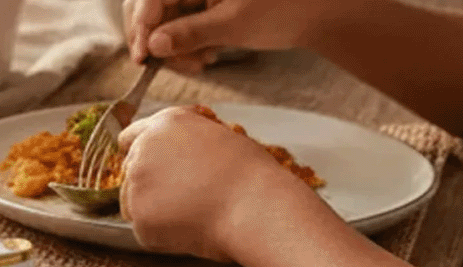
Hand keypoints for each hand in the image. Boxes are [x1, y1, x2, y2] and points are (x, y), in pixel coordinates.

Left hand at [114, 106, 325, 261]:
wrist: (256, 208)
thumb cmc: (250, 175)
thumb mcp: (220, 137)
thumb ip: (187, 141)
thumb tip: (176, 150)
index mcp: (165, 124)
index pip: (131, 137)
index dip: (141, 153)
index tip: (150, 167)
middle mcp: (143, 150)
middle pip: (131, 171)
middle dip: (150, 184)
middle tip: (184, 198)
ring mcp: (136, 185)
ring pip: (133, 202)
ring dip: (155, 209)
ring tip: (196, 213)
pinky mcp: (139, 219)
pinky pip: (146, 229)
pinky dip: (164, 234)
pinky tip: (193, 229)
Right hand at [123, 0, 372, 72]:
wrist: (320, 13)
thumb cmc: (285, 10)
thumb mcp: (233, 24)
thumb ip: (190, 33)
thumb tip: (153, 46)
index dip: (142, 26)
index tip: (143, 57)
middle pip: (151, 5)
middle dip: (157, 37)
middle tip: (170, 64)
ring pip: (164, 16)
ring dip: (173, 45)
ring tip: (198, 64)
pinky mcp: (205, 1)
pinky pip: (181, 20)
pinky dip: (186, 41)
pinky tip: (204, 56)